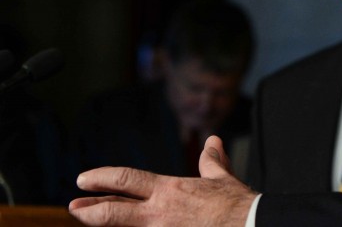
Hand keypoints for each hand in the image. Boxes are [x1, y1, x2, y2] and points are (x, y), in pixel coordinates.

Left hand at [69, 135, 257, 225]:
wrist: (248, 225)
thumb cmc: (236, 204)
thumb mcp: (222, 178)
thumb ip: (212, 161)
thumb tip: (213, 142)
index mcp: (170, 189)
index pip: (128, 179)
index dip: (103, 178)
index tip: (85, 179)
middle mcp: (160, 211)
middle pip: (114, 211)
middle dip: (90, 209)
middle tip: (73, 206)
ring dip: (103, 223)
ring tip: (85, 219)